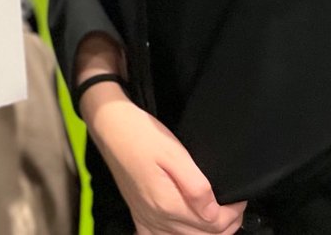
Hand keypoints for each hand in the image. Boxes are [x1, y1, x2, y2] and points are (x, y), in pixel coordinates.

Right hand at [84, 86, 246, 234]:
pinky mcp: (138, 214)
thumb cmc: (141, 133)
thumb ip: (196, 186)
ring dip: (207, 233)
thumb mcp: (173, 152)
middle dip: (226, 225)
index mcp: (167, 204)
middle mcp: (156, 218)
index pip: (214, 225)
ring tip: (218, 215)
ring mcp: (146, 219)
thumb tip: (215, 213)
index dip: (233, 214)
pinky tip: (184, 227)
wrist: (110, 125)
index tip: (239, 198)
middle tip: (234, 205)